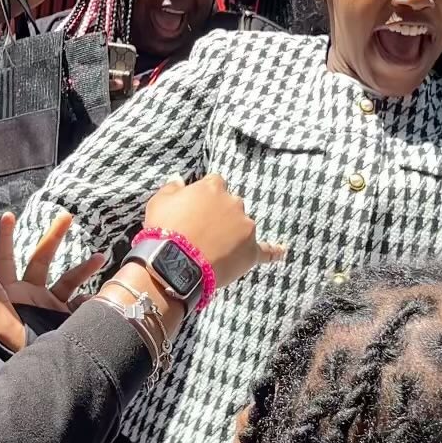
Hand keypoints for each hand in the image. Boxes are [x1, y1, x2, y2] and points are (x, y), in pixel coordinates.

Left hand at [0, 209, 109, 353]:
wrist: (44, 376)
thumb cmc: (17, 352)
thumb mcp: (5, 326)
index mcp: (12, 293)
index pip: (5, 260)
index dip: (5, 238)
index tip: (8, 216)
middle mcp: (31, 295)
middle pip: (41, 259)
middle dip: (53, 237)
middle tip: (67, 216)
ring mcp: (50, 304)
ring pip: (68, 278)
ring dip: (84, 267)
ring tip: (100, 258)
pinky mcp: (67, 316)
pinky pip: (82, 300)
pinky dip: (94, 295)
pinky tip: (105, 295)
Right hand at [141, 174, 285, 290]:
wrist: (175, 264)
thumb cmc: (164, 230)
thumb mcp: (159, 202)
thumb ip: (172, 187)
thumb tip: (179, 178)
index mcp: (213, 188)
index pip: (216, 184)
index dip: (206, 196)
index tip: (197, 208)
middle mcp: (234, 203)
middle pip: (232, 204)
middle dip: (221, 215)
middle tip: (202, 232)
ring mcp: (245, 227)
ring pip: (243, 226)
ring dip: (234, 233)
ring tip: (214, 249)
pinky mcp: (251, 251)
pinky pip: (266, 251)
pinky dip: (274, 252)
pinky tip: (282, 251)